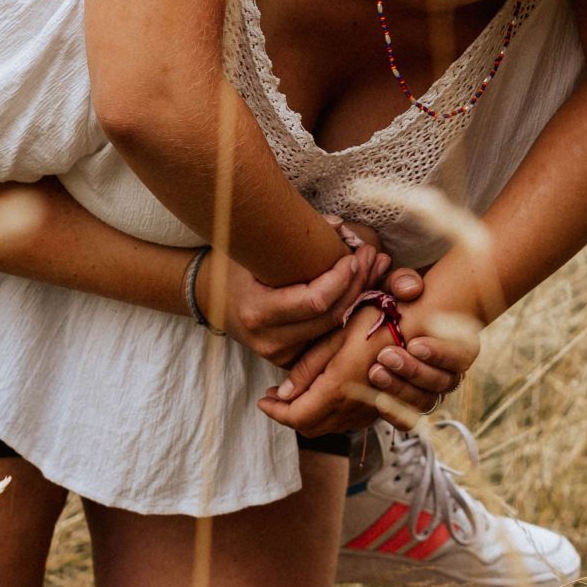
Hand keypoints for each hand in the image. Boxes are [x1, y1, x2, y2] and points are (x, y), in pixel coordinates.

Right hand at [203, 246, 377, 367]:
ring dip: (359, 300)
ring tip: (376, 269)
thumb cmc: (234, 266)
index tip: (356, 256)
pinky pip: (325, 340)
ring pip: (333, 331)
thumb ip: (296, 237)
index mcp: (257, 311)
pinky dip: (347, 316)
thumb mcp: (255, 248)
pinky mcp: (289, 360)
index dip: (341, 280)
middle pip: (329, 317)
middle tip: (375, 257)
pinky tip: (363, 291)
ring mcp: (279, 354)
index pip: (314, 302)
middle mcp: (269, 339)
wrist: (210, 298)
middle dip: (357, 286)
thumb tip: (339, 226)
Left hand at [257, 273, 476, 436]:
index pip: (295, 417)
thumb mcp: (337, 336)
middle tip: (275, 398)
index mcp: (338, 389)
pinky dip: (331, 415)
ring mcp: (370, 411)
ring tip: (297, 395)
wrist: (421, 326)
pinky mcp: (382, 408)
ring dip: (310, 416)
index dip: (275, 412)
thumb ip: (309, 367)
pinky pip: (350, 422)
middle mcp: (355, 407)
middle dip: (289, 416)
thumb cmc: (378, 322)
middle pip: (310, 428)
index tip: (263, 400)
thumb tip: (284, 392)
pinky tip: (326, 395)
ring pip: (330, 427)